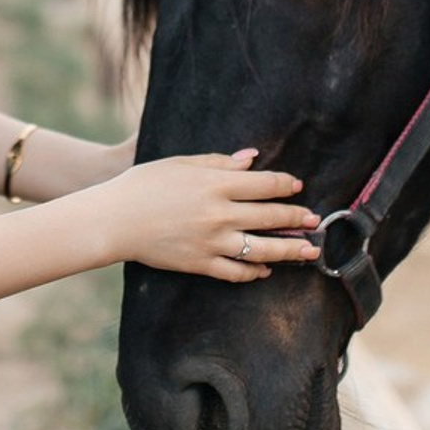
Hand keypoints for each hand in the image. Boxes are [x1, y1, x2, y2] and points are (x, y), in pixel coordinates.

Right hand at [99, 151, 320, 281]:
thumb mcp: (180, 164)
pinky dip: (254, 271)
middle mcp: (219, 214)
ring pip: (262, 249)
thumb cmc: (144, 184)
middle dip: (296, 218)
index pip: (264, 184)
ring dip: (289, 249)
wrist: (115, 219)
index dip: (285, 185)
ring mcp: (212, 242)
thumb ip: (218, 161)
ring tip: (307, 250)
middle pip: (270, 216)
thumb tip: (251, 158)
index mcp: (215, 184)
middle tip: (313, 220)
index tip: (297, 186)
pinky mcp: (201, 263)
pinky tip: (265, 269)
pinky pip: (236, 271)